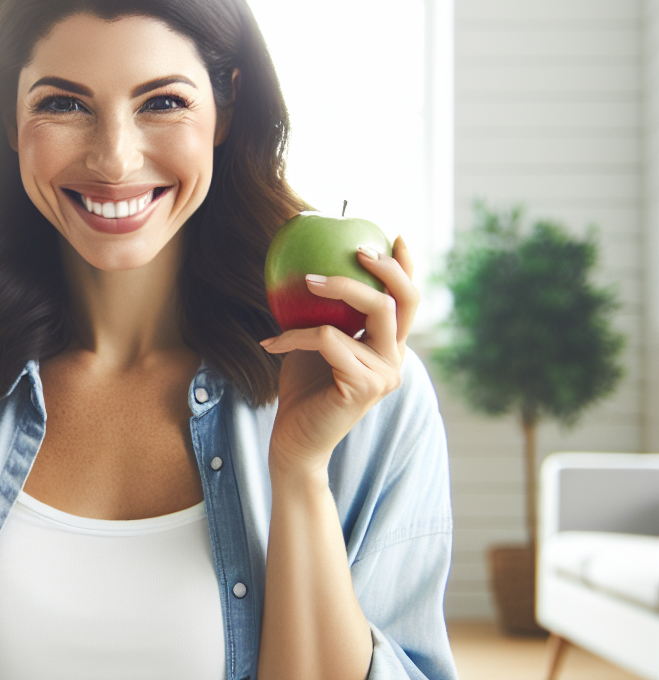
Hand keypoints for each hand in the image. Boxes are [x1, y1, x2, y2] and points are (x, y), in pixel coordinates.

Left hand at [260, 237, 417, 476]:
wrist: (293, 442)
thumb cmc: (301, 391)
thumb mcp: (314, 342)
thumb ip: (326, 314)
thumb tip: (308, 265)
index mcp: (388, 347)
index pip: (407, 302)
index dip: (407, 268)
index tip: (395, 236)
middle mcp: (395, 359)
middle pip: (403, 300)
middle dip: (383, 268)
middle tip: (354, 250)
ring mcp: (385, 374)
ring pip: (372, 312)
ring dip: (334, 289)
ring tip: (302, 281)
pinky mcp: (365, 386)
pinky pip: (328, 339)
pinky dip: (296, 335)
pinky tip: (272, 344)